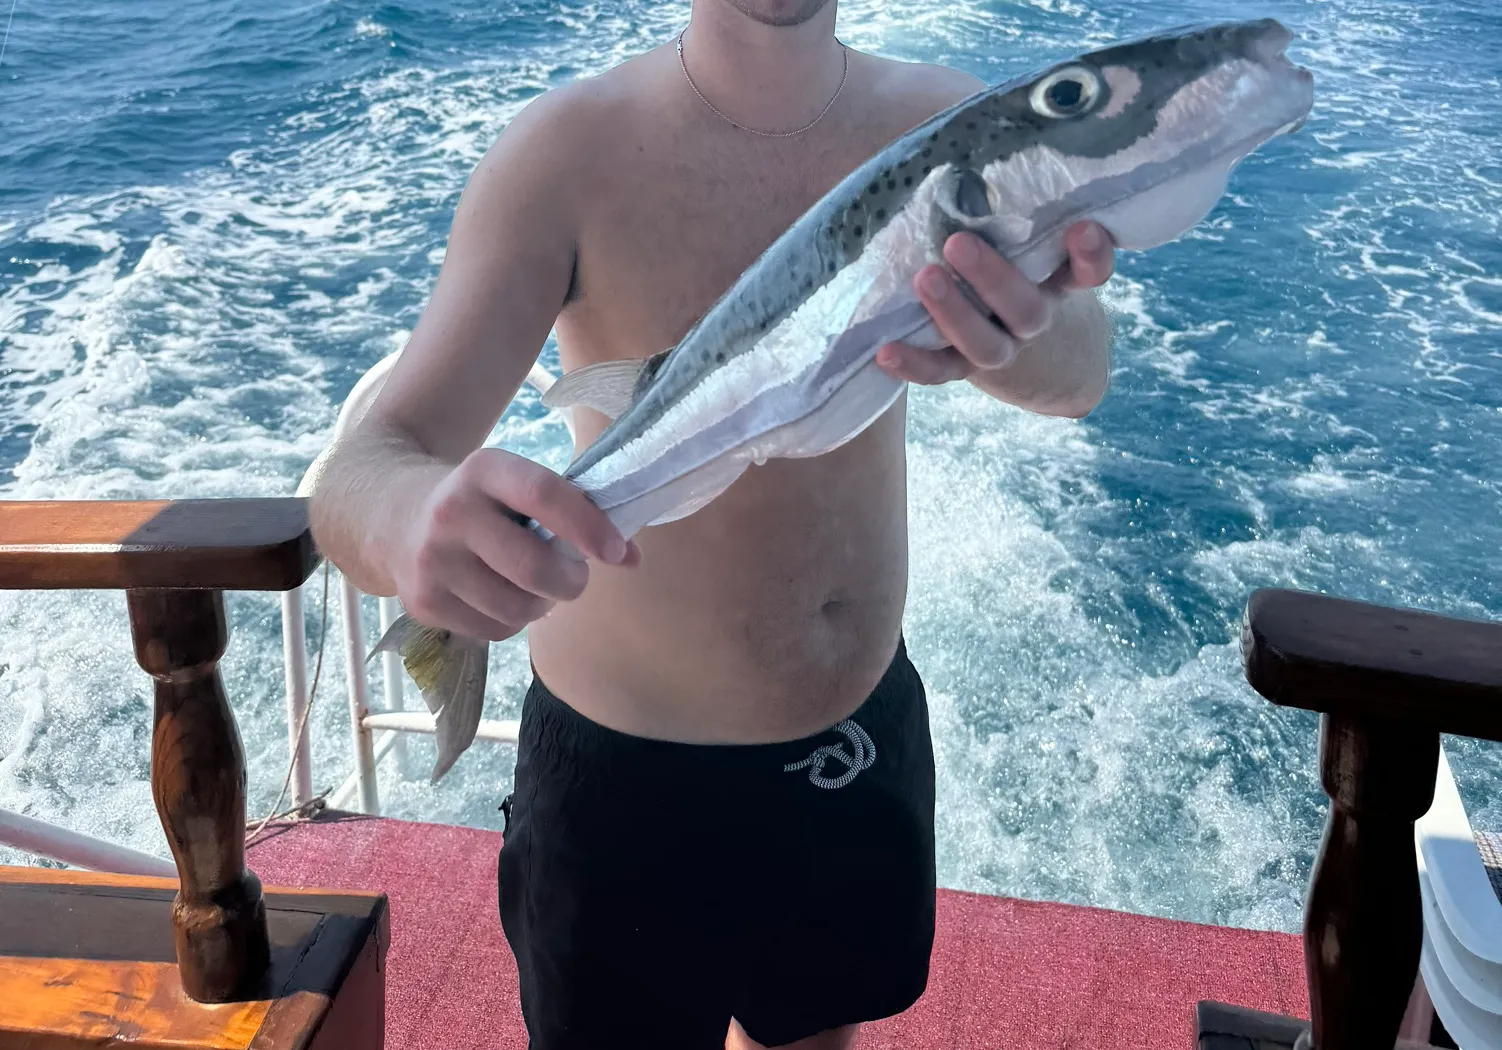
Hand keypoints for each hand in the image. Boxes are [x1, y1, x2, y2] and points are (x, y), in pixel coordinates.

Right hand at [392, 448, 638, 640]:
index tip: (618, 551)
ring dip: (543, 605)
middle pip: (533, 567)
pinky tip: (501, 596)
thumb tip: (633, 558)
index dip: (588, 526)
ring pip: (517, 608)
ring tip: (534, 587)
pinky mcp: (422, 603)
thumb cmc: (480, 502)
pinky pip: (495, 630)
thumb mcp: (513, 485)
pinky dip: (513, 621)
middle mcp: (451, 513)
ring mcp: (432, 562)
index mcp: (483, 470)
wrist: (391, 516)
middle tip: (576, 577)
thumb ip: (572, 511)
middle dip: (571, 581)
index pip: (543, 494)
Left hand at [875, 221, 1115, 384]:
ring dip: (954, 314)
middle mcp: (1031, 319)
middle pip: (1026, 309)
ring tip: (925, 278)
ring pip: (986, 345)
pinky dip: (914, 366)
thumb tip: (960, 146)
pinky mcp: (961, 368)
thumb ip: (1004, 211)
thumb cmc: (1007, 268)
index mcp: (1053, 283)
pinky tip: (885, 352)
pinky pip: (940, 373)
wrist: (1014, 346)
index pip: (1086, 273)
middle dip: (993, 278)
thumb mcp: (1018, 242)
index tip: (1082, 228)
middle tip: (957, 243)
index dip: (1090, 256)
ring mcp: (999, 347)